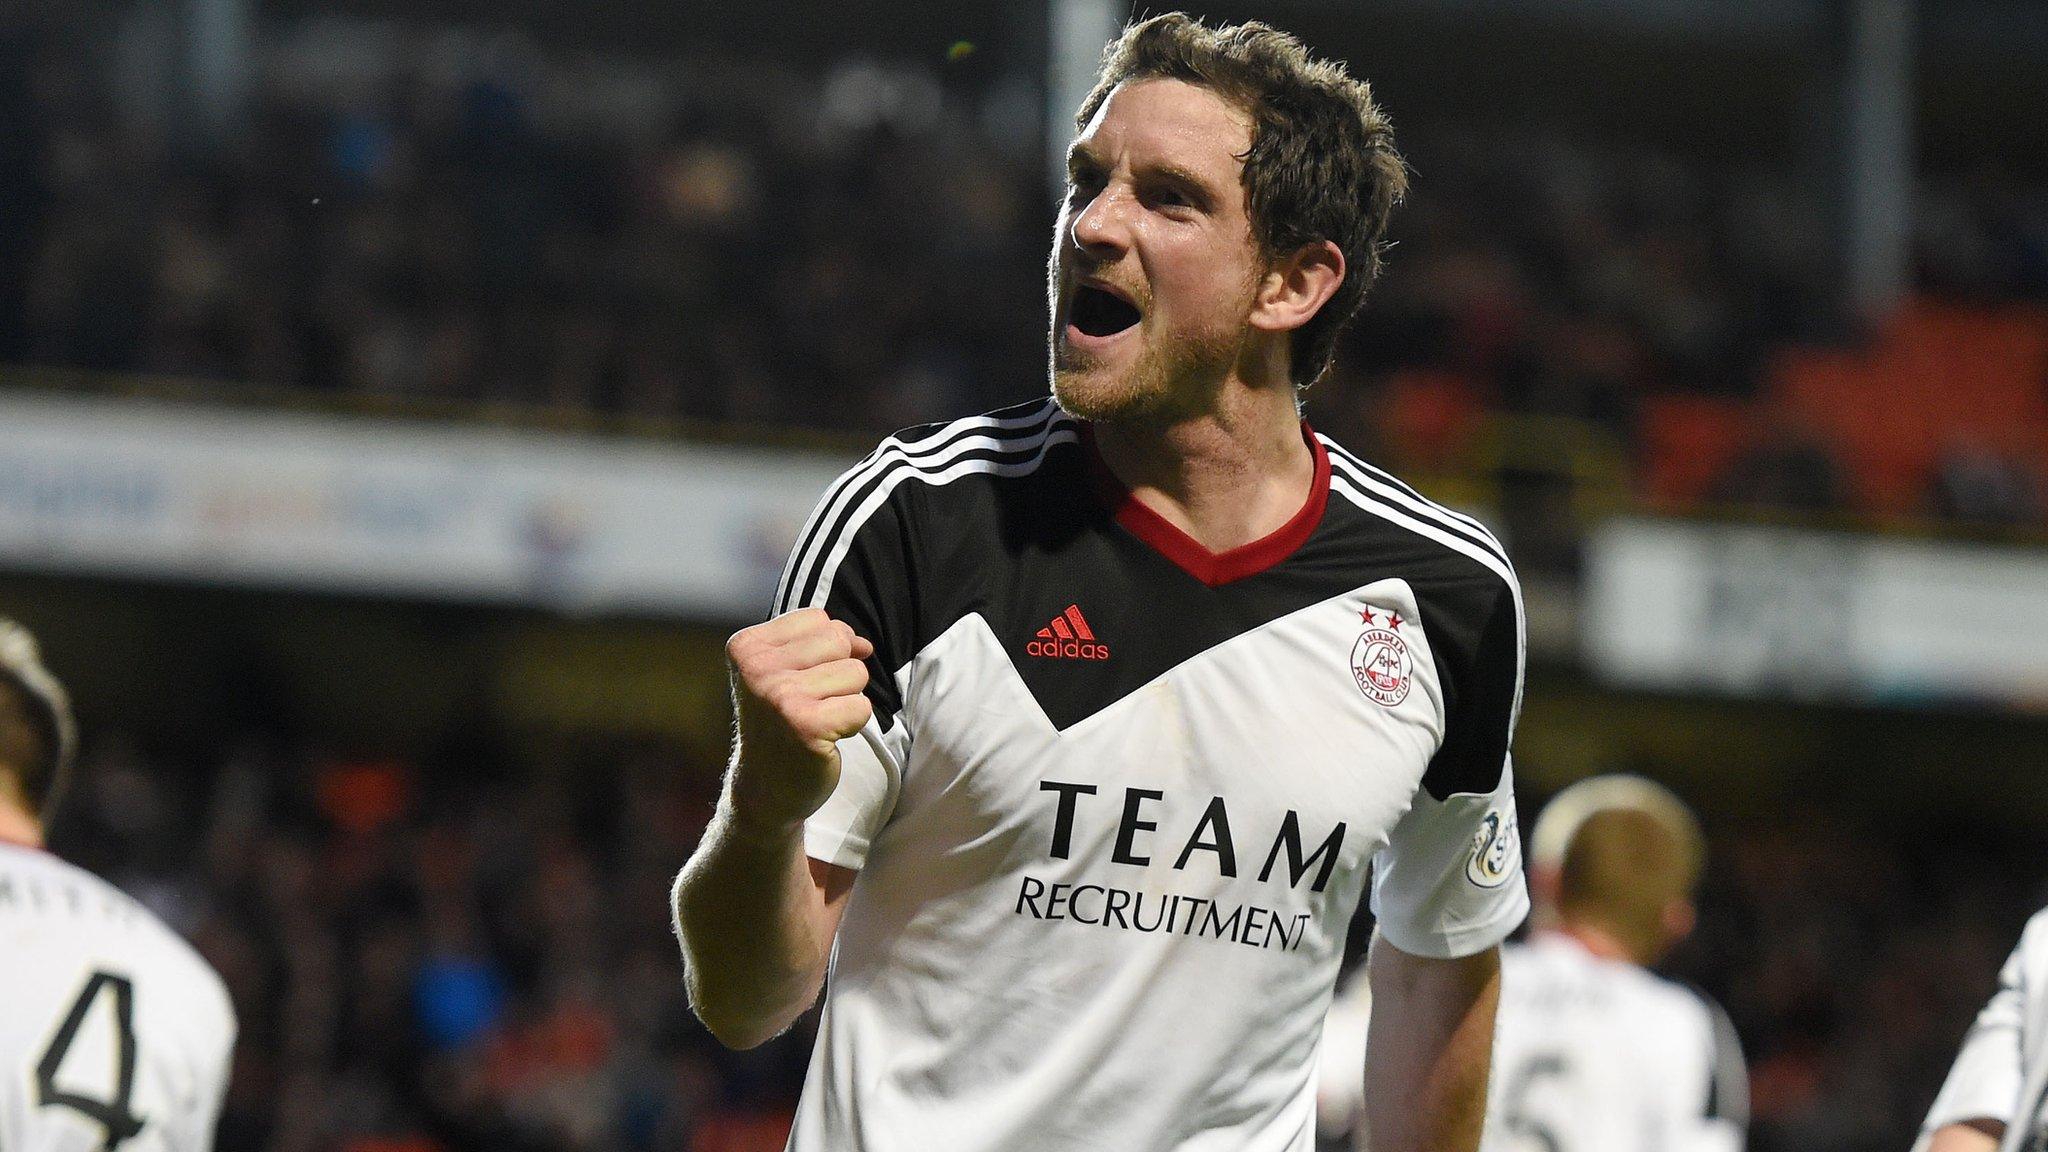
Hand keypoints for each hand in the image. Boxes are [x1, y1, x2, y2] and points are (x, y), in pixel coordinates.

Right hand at [725, 608, 875, 833]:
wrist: (763, 789)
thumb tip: (864, 644)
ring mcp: (781, 697)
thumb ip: (820, 644)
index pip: (818, 619)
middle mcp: (758, 668)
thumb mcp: (783, 672)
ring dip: (847, 698)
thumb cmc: (780, 724)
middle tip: (812, 703)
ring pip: (856, 672)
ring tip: (818, 720)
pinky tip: (826, 737)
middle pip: (839, 640)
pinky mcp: (807, 726)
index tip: (802, 680)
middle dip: (840, 671)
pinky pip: (862, 706)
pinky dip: (853, 723)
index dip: (826, 649)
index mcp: (747, 647)